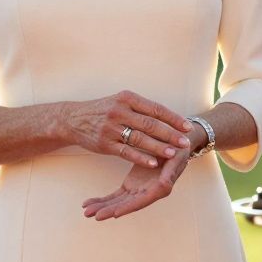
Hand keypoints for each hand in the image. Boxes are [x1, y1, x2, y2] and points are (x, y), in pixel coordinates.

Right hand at [61, 91, 191, 168]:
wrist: (73, 119)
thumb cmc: (104, 110)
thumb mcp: (121, 102)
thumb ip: (141, 108)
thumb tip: (169, 117)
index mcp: (128, 98)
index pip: (155, 108)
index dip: (173, 118)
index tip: (187, 126)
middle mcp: (120, 111)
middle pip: (150, 124)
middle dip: (170, 134)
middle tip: (184, 142)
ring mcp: (111, 128)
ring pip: (139, 139)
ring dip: (158, 147)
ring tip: (172, 153)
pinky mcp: (105, 144)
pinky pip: (126, 152)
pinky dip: (140, 157)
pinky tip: (153, 162)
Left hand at [81, 150, 188, 220]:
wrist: (173, 141)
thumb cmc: (178, 147)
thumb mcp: (177, 156)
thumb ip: (170, 171)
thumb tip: (164, 184)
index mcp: (161, 186)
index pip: (143, 200)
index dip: (129, 207)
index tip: (116, 213)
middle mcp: (149, 191)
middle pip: (128, 204)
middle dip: (110, 210)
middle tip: (93, 215)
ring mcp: (139, 189)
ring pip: (119, 202)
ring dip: (102, 207)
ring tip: (86, 210)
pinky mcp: (131, 185)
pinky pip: (116, 196)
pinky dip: (103, 200)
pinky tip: (89, 204)